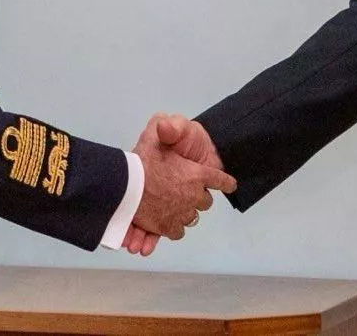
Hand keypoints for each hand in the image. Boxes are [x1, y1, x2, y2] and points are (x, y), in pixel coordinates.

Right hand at [125, 115, 229, 255]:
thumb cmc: (142, 159)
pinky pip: (178, 231)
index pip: (219, 179)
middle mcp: (193, 195)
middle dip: (198, 197)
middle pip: (205, 201)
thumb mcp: (153, 133)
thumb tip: (167, 125)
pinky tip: (166, 221)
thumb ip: (166, 126)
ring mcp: (181, 214)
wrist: (126, 186)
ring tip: (174, 207)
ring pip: (191, 217)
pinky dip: (173, 227)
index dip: (225, 182)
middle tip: (186, 192)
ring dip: (185, 212)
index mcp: (196, 174)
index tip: (230, 185)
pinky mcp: (167, 228)